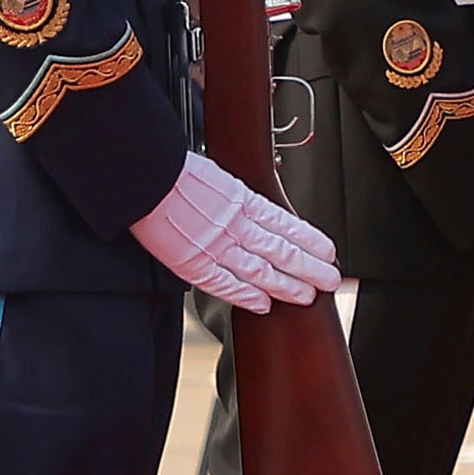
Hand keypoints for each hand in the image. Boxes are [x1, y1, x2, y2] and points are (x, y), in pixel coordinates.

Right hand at [132, 156, 338, 308]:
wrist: (143, 175)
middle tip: (330, 279)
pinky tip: (263, 304)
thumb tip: (251, 206)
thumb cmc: (172, 170)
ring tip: (307, 295)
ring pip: (261, 270)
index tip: (328, 251)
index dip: (310, 240)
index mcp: (242, 199)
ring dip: (287, 285)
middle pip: (282, 250)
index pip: (286, 224)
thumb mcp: (216, 175)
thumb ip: (236, 196)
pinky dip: (245, 295)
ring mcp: (215, 245)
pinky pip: (224, 283)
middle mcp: (235, 224)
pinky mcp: (192, 261)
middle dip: (309, 267)